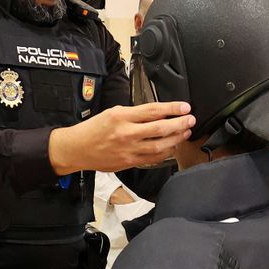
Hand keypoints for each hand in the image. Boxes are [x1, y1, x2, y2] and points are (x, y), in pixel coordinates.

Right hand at [49, 102, 194, 174]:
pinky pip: (153, 158)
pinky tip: (173, 146)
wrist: (77, 149)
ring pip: (160, 145)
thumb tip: (158, 113)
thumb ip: (134, 114)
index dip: (172, 109)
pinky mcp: (130, 162)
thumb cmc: (93, 129)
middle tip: (191, 119)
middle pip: (160, 129)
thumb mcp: (112, 113)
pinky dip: (166, 152)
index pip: (152, 111)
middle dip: (180, 124)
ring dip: (176, 138)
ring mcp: (129, 149)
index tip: (185, 107)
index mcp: (121, 116)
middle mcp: (126, 133)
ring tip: (185, 132)